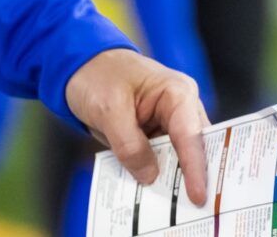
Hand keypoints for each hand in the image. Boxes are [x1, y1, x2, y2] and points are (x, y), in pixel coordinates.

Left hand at [64, 49, 209, 204]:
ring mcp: (168, 125)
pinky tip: (154, 197)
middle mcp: (180, 109)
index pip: (191, 135)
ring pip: (179, 161)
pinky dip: (157, 177)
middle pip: (193, 151)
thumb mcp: (108, 108)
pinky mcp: (155, 137)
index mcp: (177, 93)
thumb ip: (129, 143)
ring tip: (174, 210)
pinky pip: (161, 162)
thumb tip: (149, 176)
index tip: (198, 196)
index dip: (196, 169)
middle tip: (193, 208)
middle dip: (192, 179)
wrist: (78, 67)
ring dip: (174, 182)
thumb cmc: (97, 75)